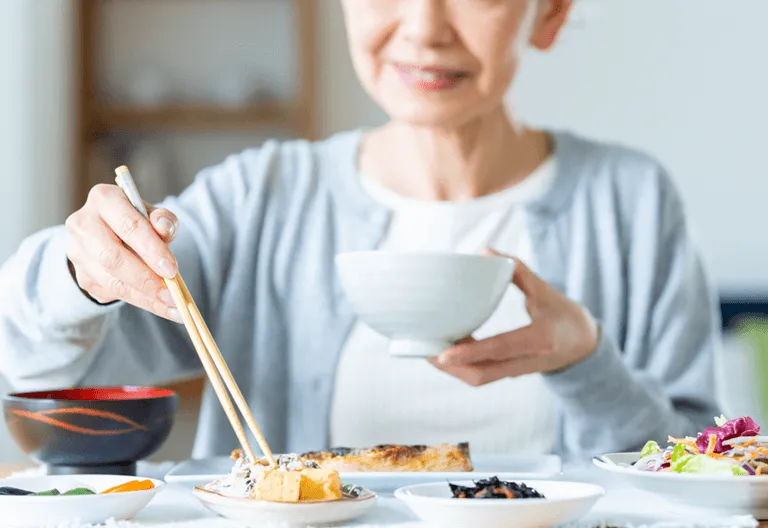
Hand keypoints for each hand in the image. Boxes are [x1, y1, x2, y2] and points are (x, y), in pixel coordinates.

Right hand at [65, 183, 181, 322]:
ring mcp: (78, 252)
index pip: (129, 225)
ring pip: (112, 281)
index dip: (151, 249)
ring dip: (145, 297)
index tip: (172, 270)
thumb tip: (164, 227)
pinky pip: (112, 293)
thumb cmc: (137, 221)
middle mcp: (83, 224)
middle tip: (173, 294)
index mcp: (104, 199)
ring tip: (173, 306)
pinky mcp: (82, 275)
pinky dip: (140, 301)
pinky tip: (161, 306)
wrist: (110, 233)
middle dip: (146, 279)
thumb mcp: (154, 214)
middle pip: (113, 258)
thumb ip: (163, 219)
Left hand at [429, 251, 598, 385]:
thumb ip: (518, 271)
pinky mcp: (510, 373)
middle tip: (425, 349)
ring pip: (479, 378)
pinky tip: (448, 347)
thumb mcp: (547, 290)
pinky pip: (482, 374)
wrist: (585, 346)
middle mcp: (526, 361)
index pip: (498, 349)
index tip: (442, 354)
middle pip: (481, 375)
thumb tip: (485, 252)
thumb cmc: (565, 315)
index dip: (468, 352)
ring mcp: (517, 371)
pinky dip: (462, 364)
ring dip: (453, 367)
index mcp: (538, 340)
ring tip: (430, 347)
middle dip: (450, 367)